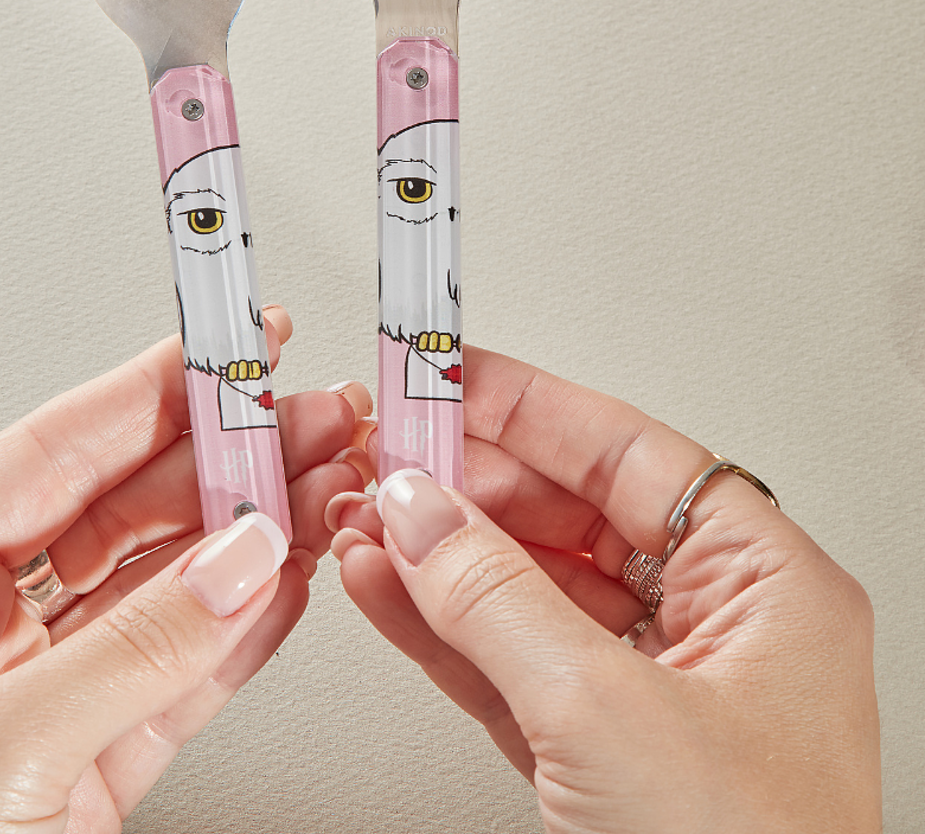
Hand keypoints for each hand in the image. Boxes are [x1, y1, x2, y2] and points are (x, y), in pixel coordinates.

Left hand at [0, 308, 366, 833]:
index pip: (47, 460)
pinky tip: (290, 582)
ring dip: (251, 539)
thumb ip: (126, 655)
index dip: (144, 396)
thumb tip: (239, 563)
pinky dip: (241, 633)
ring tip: (325, 488)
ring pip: (163, 592)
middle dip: (223, 462)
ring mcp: (40, 699)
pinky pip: (178, 680)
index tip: (221, 355)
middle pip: (122, 515)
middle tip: (307, 418)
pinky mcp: (88, 770)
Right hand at [329, 344, 880, 833]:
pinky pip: (502, 658)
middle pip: (567, 514)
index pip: (631, 456)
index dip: (531, 408)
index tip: (449, 378)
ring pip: (523, 587)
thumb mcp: (608, 714)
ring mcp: (644, 691)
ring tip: (362, 517)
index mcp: (765, 590)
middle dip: (466, 487)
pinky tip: (381, 585)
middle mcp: (711, 629)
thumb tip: (418, 511)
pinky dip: (436, 623)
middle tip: (388, 456)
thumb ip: (496, 597)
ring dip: (436, 553)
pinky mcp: (587, 749)